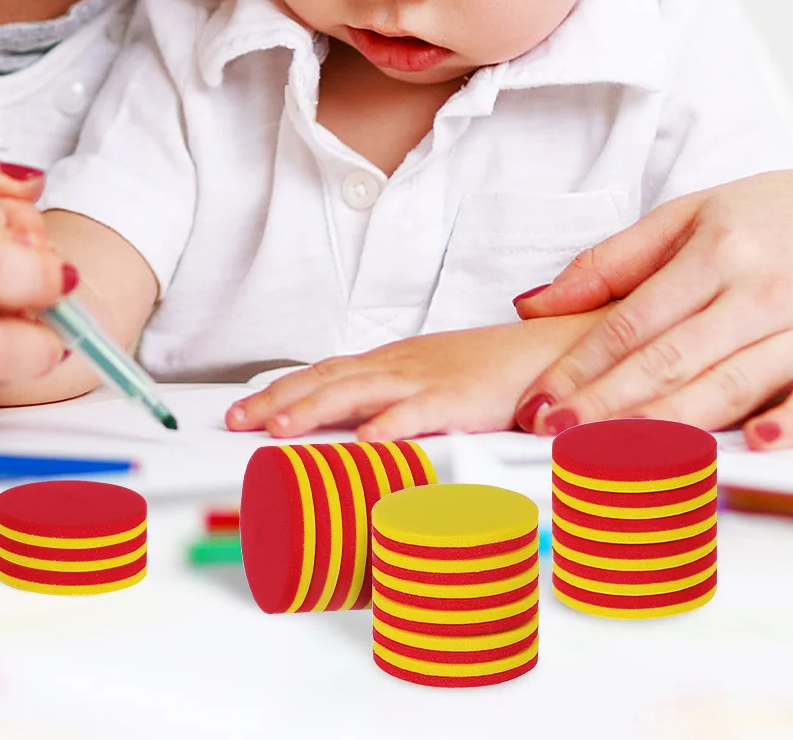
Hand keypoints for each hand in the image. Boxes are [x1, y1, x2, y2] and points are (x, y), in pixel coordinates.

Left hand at [224, 312, 604, 440]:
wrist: (554, 350)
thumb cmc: (497, 374)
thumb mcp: (435, 384)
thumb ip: (397, 403)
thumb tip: (356, 431)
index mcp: (392, 363)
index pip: (324, 373)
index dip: (282, 391)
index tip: (245, 410)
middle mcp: (400, 365)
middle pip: (327, 380)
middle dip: (279, 401)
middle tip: (238, 422)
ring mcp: (429, 380)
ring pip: (359, 392)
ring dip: (315, 410)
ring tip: (279, 430)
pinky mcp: (462, 399)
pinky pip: (419, 414)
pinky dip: (389, 428)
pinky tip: (364, 443)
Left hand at [512, 156, 792, 449]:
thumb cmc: (772, 219)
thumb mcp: (689, 216)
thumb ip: (611, 262)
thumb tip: (531, 304)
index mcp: (716, 250)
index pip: (634, 320)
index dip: (581, 364)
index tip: (541, 399)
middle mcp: (763, 289)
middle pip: (673, 358)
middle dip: (608, 402)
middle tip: (557, 434)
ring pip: (732, 384)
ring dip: (670, 425)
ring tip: (615, 455)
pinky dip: (792, 422)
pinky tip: (753, 444)